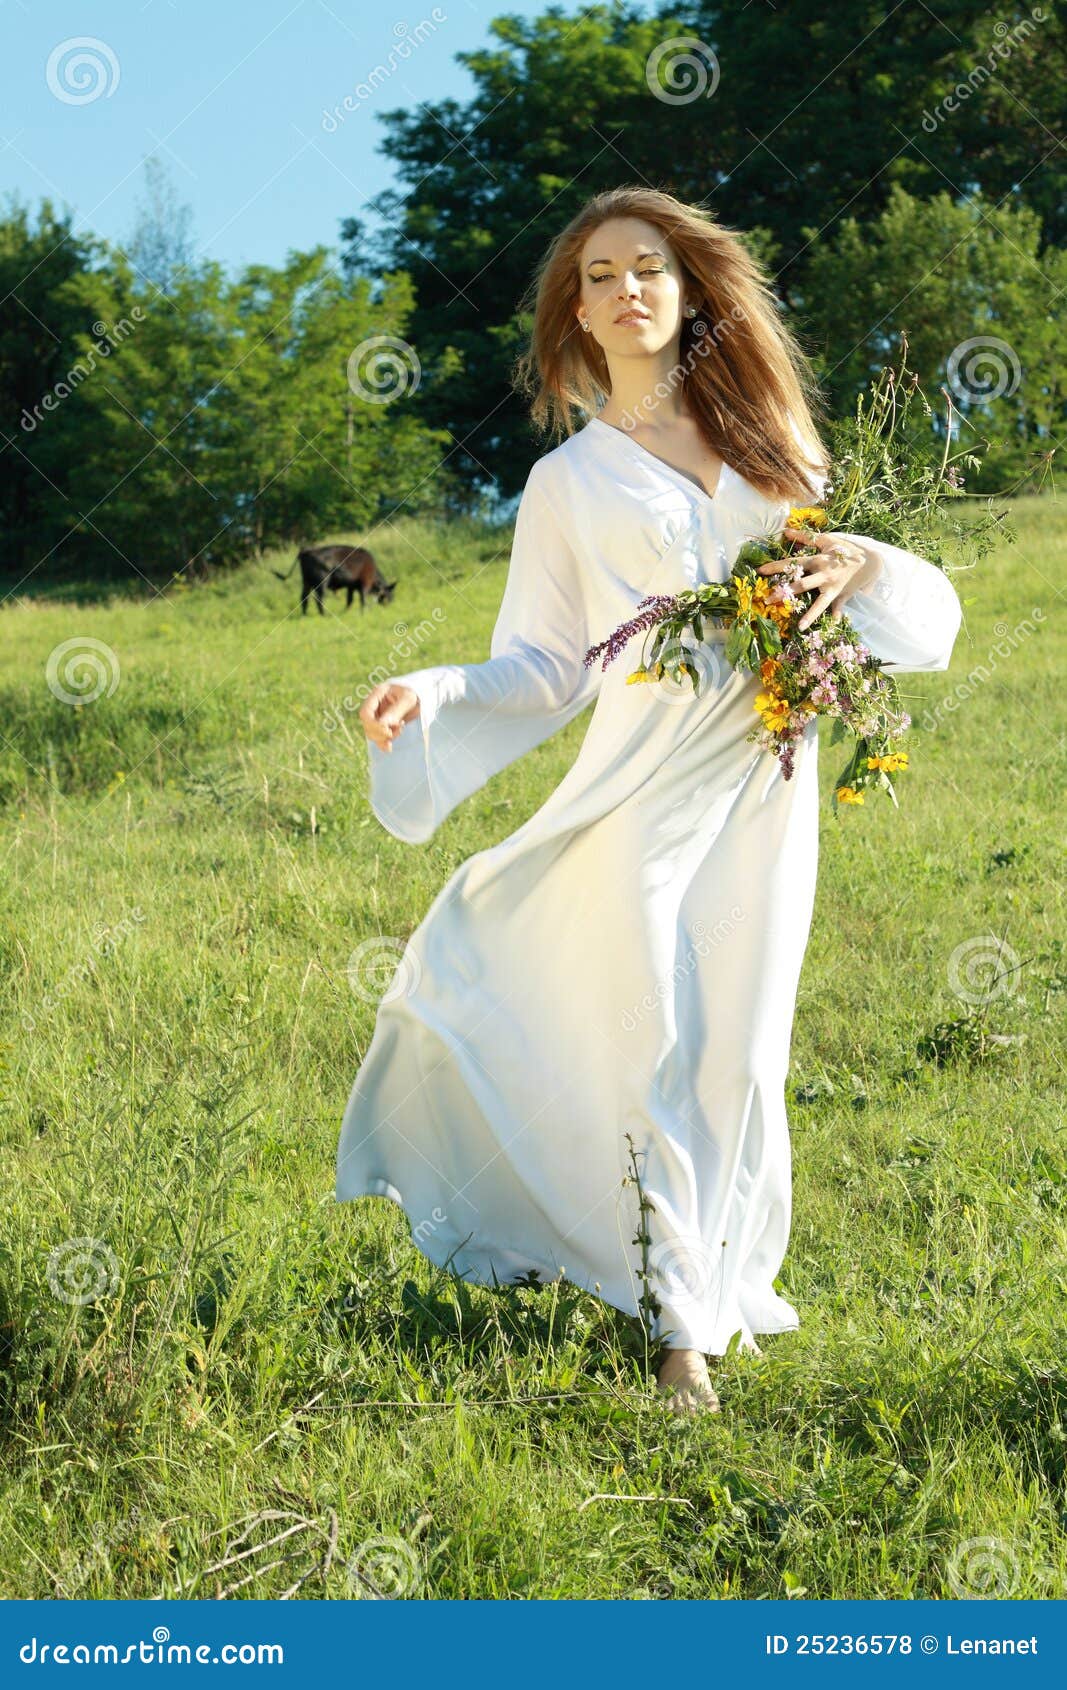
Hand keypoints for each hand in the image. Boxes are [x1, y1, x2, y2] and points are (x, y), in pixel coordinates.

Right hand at [360, 681, 419, 752]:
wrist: (422, 697)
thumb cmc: (415, 693)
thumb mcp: (408, 699)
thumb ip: (396, 711)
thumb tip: (383, 725)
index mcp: (377, 694)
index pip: (365, 713)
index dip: (373, 725)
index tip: (388, 731)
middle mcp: (374, 706)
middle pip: (367, 725)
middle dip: (380, 733)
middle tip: (397, 730)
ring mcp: (378, 716)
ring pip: (372, 733)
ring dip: (384, 738)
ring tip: (400, 731)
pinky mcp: (383, 726)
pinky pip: (379, 737)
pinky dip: (383, 743)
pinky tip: (389, 748)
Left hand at [757, 527, 881, 631]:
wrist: (870, 560)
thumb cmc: (845, 549)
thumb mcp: (827, 540)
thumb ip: (805, 537)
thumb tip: (786, 531)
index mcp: (818, 560)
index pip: (793, 563)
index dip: (776, 566)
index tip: (760, 571)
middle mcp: (824, 575)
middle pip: (802, 585)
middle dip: (785, 593)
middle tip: (768, 601)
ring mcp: (833, 587)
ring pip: (820, 603)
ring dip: (810, 615)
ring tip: (800, 627)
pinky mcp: (843, 595)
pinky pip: (838, 608)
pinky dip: (837, 615)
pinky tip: (834, 624)